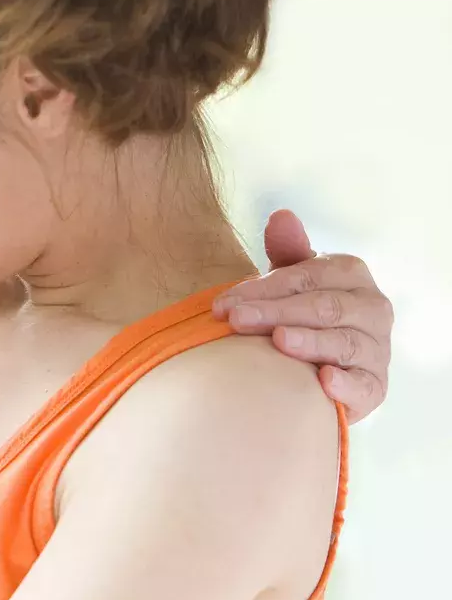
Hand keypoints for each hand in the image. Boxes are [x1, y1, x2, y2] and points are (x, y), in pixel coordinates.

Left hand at [214, 209, 392, 422]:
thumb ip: (288, 250)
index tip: (222, 304)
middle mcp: (372, 307)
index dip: (263, 289)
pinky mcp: (375, 384)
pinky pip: (364, 384)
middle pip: (322, 307)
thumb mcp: (295, 279)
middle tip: (236, 320)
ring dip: (310, 341)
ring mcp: (377, 347)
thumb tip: (281, 215)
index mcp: (350, 273)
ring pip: (343, 342)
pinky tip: (323, 381)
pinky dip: (346, 384)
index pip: (305, 276)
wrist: (326, 362)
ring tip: (278, 340)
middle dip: (275, 312)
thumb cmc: (302, 311)